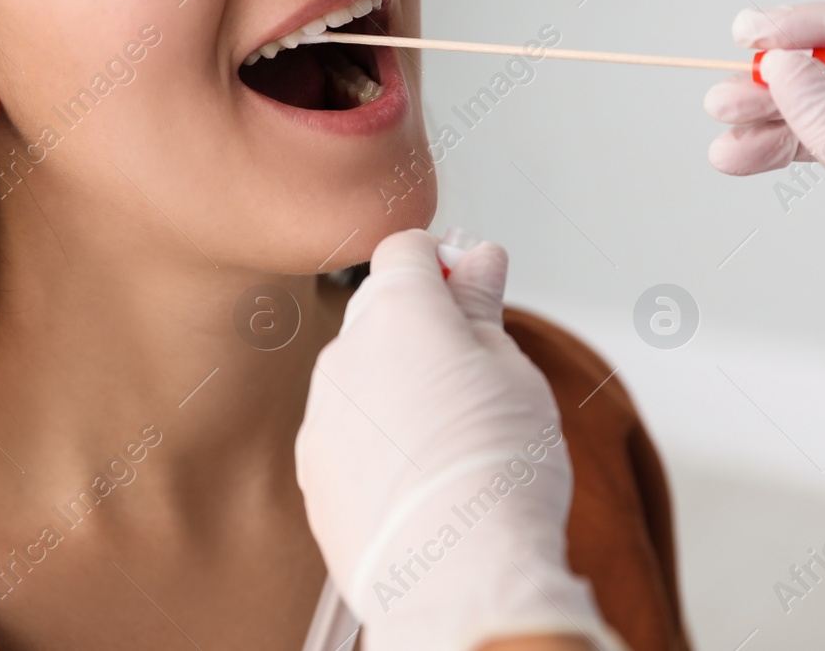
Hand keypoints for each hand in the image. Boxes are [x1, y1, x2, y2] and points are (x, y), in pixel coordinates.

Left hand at [295, 229, 623, 650]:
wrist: (456, 577)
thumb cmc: (495, 472)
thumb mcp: (512, 371)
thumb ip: (482, 307)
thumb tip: (478, 258)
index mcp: (398, 312)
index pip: (407, 249)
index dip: (446, 264)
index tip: (475, 292)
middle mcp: (345, 352)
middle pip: (381, 308)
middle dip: (423, 324)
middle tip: (477, 372)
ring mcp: (322, 414)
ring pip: (362, 373)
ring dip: (399, 385)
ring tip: (454, 440)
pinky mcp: (313, 471)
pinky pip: (347, 430)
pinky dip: (377, 438)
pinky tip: (420, 476)